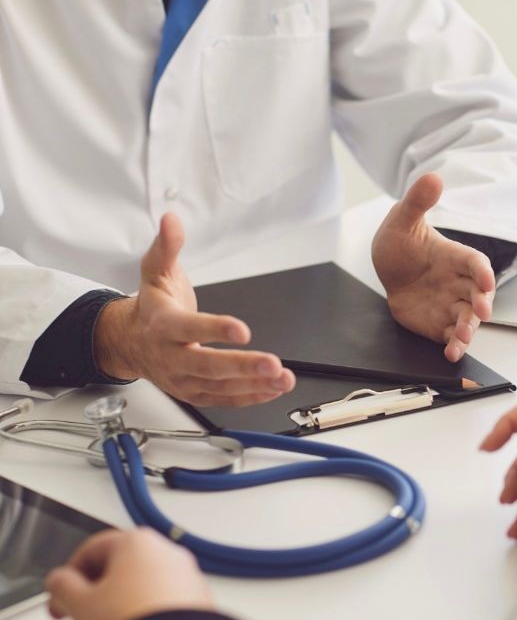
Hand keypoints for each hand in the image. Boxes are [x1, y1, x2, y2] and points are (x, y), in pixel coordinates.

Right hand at [45, 529, 213, 619]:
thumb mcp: (80, 603)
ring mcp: (186, 577)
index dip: (70, 576)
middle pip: (116, 574)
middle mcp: (167, 553)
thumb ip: (62, 586)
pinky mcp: (196, 602)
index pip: (93, 549)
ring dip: (110, 616)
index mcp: (138, 542)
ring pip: (136, 593)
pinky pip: (158, 607)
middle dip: (90, 602)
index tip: (61, 596)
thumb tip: (61, 581)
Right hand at [94, 213, 294, 405]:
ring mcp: (182, 378)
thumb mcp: (156, 271)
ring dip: (254, 384)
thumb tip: (171, 220)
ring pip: (219, 386)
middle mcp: (171, 355)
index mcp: (163, 324)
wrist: (130, 341)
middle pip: (207, 365)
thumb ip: (167, 246)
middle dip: (242, 366)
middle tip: (272, 364)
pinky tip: (273, 389)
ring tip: (283, 378)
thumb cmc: (152, 306)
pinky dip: (250, 396)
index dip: (214, 330)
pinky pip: (223, 399)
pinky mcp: (194, 392)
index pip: (189, 329)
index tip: (242, 330)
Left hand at [372, 173, 495, 362]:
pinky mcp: (441, 324)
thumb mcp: (403, 219)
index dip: (482, 270)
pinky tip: (451, 353)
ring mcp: (451, 305)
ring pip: (468, 319)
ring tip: (462, 339)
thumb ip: (418, 202)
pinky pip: (452, 337)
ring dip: (468, 330)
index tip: (485, 278)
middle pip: (478, 295)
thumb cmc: (401, 243)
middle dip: (481, 305)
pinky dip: (455, 346)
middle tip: (481, 312)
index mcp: (455, 257)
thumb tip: (432, 177)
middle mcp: (458, 283)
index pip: (475, 263)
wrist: (388, 270)